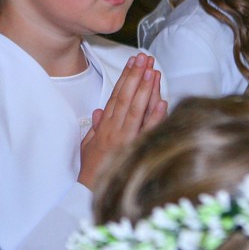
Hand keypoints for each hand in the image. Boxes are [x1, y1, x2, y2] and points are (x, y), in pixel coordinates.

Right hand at [78, 55, 167, 187]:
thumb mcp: (88, 145)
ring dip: (144, 88)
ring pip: (135, 109)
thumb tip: (99, 111)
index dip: (125, 77)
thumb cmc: (89, 170)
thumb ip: (96, 127)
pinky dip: (154, 116)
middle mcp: (114, 129)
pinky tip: (162, 101)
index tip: (133, 62)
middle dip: (136, 75)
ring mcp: (124, 139)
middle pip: (126, 97)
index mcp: (105, 126)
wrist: (86, 191)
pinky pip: (145, 131)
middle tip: (145, 58)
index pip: (116, 95)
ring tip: (152, 70)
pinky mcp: (133, 150)